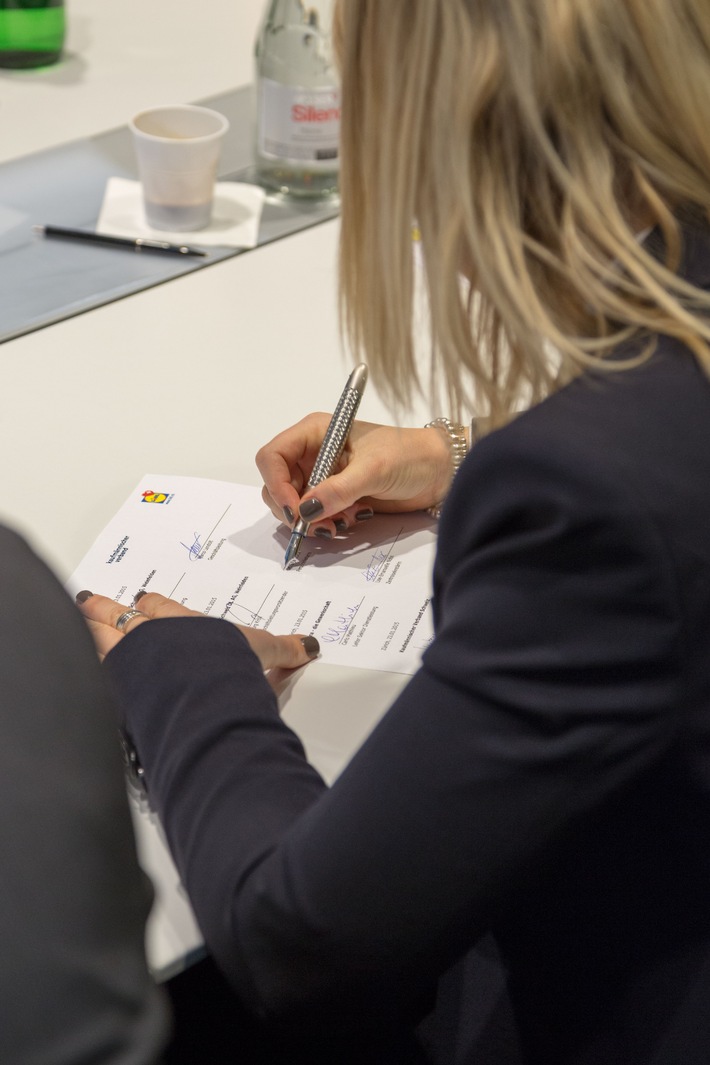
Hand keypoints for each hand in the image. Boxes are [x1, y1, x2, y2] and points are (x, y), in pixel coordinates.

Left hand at [75, 590, 319, 673]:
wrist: (198, 696)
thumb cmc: (224, 668)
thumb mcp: (261, 653)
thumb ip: (283, 650)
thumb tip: (307, 646)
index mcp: (177, 623)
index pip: (156, 606)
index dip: (148, 604)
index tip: (140, 600)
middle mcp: (145, 640)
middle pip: (116, 617)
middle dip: (101, 609)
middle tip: (87, 600)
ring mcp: (124, 666)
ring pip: (95, 641)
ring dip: (83, 632)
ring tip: (71, 623)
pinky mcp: (113, 693)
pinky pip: (88, 677)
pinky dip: (80, 674)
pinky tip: (70, 675)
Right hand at [256, 417, 455, 537]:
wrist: (439, 471)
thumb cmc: (409, 456)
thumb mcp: (372, 470)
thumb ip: (338, 490)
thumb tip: (306, 511)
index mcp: (315, 433)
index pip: (272, 457)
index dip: (276, 485)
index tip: (295, 510)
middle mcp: (313, 453)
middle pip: (276, 485)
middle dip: (293, 509)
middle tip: (318, 525)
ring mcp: (322, 476)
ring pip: (294, 505)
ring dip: (312, 520)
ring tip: (341, 523)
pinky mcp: (335, 496)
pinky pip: (315, 515)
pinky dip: (326, 523)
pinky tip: (350, 520)